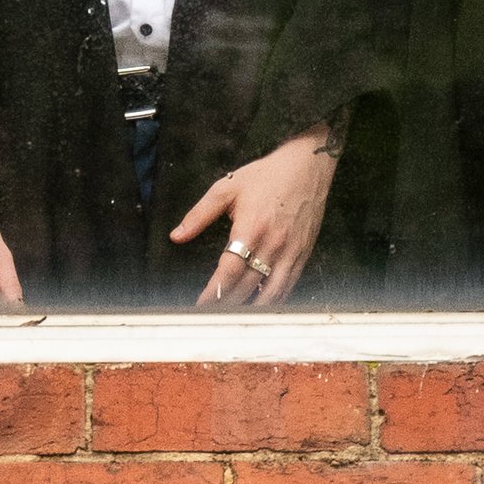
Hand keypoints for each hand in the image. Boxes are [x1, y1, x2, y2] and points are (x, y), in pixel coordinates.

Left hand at [172, 125, 341, 308]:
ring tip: (232, 317)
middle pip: (248, 286)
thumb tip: (177, 236)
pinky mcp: (303, 254)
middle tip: (210, 315)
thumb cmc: (266, 175)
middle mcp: (273, 243)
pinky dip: (273, 300)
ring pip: (270, 293)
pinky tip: (259, 305)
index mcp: (251, 226)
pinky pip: (288, 286)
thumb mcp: (227, 187)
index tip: (200, 304)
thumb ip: (199, 214)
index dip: (214, 291)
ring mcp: (291, 251)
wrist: (307, 166)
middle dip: (226, 304)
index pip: (230, 270)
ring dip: (250, 308)